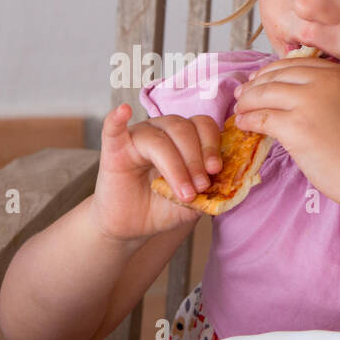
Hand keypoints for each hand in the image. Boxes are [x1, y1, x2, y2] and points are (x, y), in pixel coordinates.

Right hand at [90, 103, 218, 241]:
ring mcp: (136, 136)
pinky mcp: (113, 149)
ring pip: (160, 138)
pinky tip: (123, 111)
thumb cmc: (162, 208)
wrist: (132, 227)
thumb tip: (227, 182)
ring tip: (184, 193)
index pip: (202, 125)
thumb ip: (208, 191)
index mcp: (184, 137)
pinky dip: (117, 119)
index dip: (211, 144)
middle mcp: (161, 130)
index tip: (216, 170)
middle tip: (201, 187)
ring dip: (176, 166)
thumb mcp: (193, 201)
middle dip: (196, 159)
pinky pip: (113, 129)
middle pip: (183, 129)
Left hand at [232, 56, 339, 207]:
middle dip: (254, 86)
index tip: (257, 81)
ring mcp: (309, 103)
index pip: (293, 65)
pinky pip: (261, 118)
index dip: (270, 72)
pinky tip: (244, 126)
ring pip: (263, 94)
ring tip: (240, 111)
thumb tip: (287, 93)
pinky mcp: (296, 127)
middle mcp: (324, 81)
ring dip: (247, 103)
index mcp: (339, 73)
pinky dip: (248, 120)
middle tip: (241, 95)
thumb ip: (326, 92)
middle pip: (275, 76)